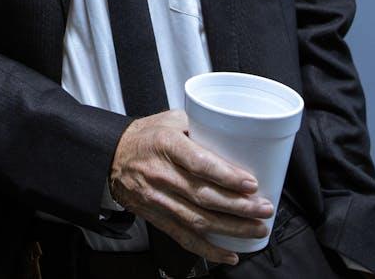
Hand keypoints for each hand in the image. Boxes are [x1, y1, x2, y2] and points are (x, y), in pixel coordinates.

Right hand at [107, 110, 273, 265]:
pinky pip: (183, 237)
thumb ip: (200, 125)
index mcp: (165, 144)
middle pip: (204, 197)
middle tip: (264, 209)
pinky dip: (208, 250)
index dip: (226, 176)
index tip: (251, 184)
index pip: (198, 163)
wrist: (110, 155)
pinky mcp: (155, 216)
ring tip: (256, 229)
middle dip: (239, 207)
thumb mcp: (169, 119)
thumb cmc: (145, 136)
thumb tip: (237, 133)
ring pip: (198, 220)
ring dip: (231, 229)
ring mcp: (156, 198)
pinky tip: (229, 255)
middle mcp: (160, 173)